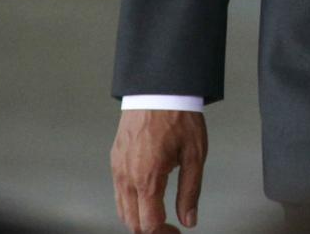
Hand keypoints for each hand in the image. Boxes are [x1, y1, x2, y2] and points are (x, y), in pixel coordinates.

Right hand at [111, 109, 206, 233]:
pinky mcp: (115, 160)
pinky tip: (147, 196)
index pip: (148, 223)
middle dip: (151, 229)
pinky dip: (130, 202)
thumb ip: (190, 191)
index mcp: (147, 177)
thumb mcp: (194, 155)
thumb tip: (188, 219)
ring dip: (139, 218)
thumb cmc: (179, 116)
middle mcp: (127, 175)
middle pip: (131, 222)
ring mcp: (117, 168)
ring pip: (121, 209)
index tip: (176, 232)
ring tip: (159, 214)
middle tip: (170, 227)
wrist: (159, 89)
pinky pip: (118, 192)